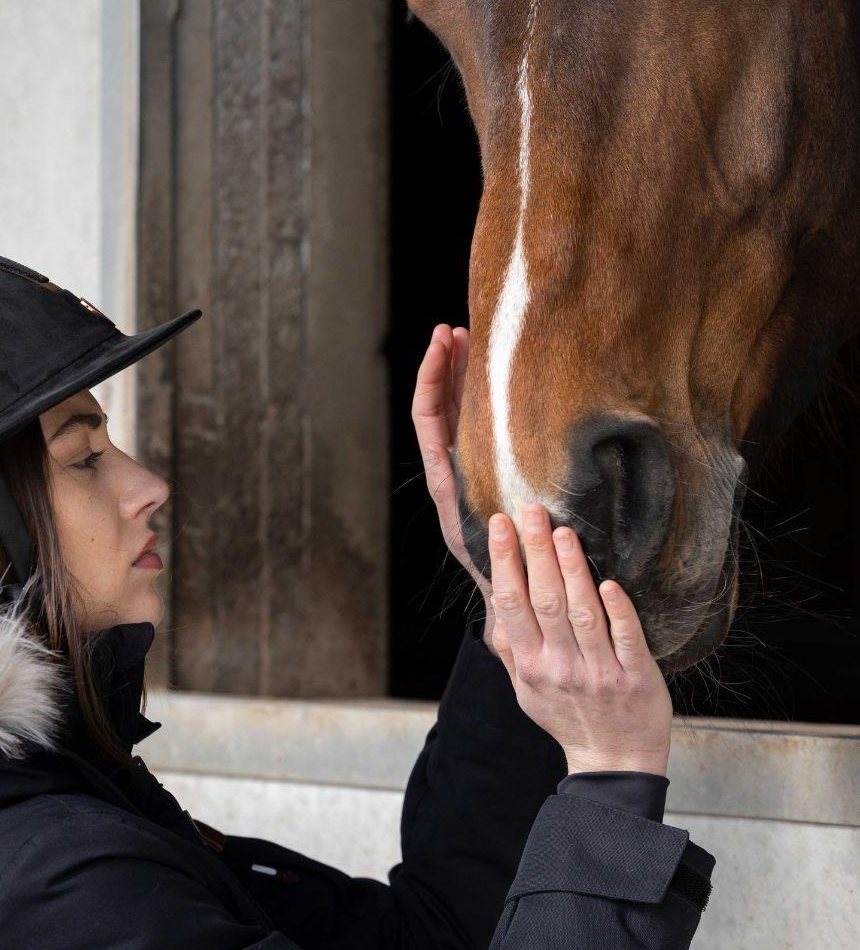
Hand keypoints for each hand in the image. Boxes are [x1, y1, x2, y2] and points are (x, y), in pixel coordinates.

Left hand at [411, 325, 498, 641]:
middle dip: (445, 367)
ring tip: (470, 340)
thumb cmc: (516, 595)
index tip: (443, 341)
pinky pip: (476, 433)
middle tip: (457, 328)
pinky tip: (497, 382)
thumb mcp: (505, 570)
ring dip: (461, 379)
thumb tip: (515, 531)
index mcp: (449, 492)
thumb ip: (505, 549)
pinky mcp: (485, 481)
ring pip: (458, 418)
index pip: (431, 422)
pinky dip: (481, 403)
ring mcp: (468, 478)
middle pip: (440, 411)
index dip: (434, 379)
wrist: (518, 621)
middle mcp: (453, 481)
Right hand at [487, 505, 671, 775]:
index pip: (512, 603)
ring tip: (564, 532)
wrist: (613, 762)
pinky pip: (627, 639)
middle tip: (531, 511)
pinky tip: (610, 583)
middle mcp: (560, 666)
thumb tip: (494, 601)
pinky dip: (618, 611)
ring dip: (573, 570)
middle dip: (536, 552)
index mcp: (530, 664)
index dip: (505, 561)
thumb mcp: (525, 688)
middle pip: (545, 600)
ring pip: (582, 613)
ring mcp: (599, 672)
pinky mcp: (636, 678)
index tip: (500, 524)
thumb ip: (510, 646)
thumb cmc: (566, 717)